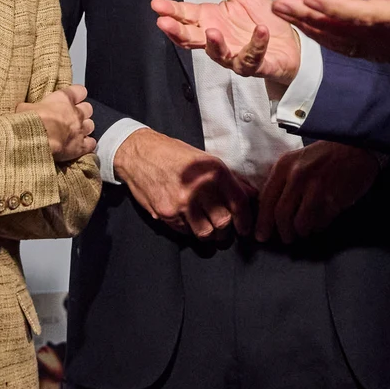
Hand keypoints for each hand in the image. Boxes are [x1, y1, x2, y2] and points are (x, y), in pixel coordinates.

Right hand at [18, 84, 96, 162]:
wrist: (35, 141)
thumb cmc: (29, 122)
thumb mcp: (24, 108)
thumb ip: (30, 107)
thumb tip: (25, 109)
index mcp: (63, 99)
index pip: (80, 91)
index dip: (77, 95)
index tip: (73, 98)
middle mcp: (75, 113)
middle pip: (88, 108)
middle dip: (81, 112)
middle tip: (72, 117)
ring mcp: (80, 129)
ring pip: (90, 125)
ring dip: (84, 128)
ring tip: (75, 132)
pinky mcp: (81, 146)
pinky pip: (91, 143)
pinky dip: (87, 144)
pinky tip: (80, 145)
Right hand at [115, 128, 253, 238]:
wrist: (138, 153)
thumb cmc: (173, 154)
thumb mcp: (205, 159)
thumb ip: (229, 179)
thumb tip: (251, 195)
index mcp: (214, 171)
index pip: (239, 203)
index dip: (245, 220)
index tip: (244, 229)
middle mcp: (200, 187)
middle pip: (224, 222)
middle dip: (226, 231)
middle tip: (224, 231)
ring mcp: (182, 202)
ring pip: (205, 232)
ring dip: (209, 234)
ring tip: (207, 229)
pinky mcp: (166, 213)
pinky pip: (185, 231)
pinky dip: (189, 230)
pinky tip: (187, 221)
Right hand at [152, 0, 301, 89]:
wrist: (290, 45)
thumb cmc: (264, 21)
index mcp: (212, 20)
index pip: (186, 15)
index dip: (171, 11)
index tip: (157, 4)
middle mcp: (220, 39)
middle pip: (193, 38)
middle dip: (178, 31)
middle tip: (165, 23)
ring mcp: (235, 55)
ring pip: (220, 54)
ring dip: (215, 44)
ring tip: (212, 31)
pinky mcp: (257, 65)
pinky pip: (253, 58)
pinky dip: (257, 45)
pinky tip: (260, 31)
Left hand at [255, 141, 381, 243]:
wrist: (357, 147)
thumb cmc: (326, 155)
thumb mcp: (298, 159)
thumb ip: (283, 180)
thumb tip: (269, 207)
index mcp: (285, 165)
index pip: (266, 199)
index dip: (263, 221)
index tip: (262, 235)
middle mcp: (298, 176)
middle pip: (281, 215)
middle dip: (283, 232)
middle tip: (286, 238)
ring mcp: (316, 188)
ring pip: (300, 224)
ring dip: (301, 232)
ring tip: (304, 230)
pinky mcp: (334, 199)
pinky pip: (320, 223)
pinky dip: (318, 227)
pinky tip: (320, 221)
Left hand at [274, 0, 389, 71]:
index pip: (363, 13)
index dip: (335, 7)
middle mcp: (389, 37)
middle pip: (341, 29)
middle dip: (308, 17)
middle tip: (279, 5)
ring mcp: (383, 48)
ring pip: (339, 41)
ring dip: (310, 28)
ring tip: (284, 14)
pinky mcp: (381, 53)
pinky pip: (346, 48)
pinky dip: (324, 39)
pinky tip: (306, 29)